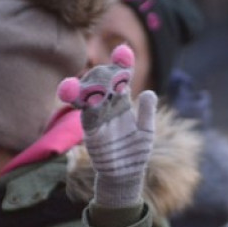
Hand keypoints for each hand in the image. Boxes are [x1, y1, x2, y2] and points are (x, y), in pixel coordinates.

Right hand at [58, 44, 154, 208]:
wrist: (124, 176)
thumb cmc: (135, 154)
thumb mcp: (146, 132)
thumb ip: (147, 113)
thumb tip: (148, 93)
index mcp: (122, 104)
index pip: (121, 79)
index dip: (122, 64)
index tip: (123, 51)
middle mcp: (108, 107)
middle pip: (102, 82)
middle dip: (104, 72)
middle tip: (114, 67)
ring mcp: (98, 118)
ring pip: (89, 96)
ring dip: (87, 85)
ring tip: (93, 77)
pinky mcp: (92, 133)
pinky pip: (86, 116)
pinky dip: (83, 105)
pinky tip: (79, 96)